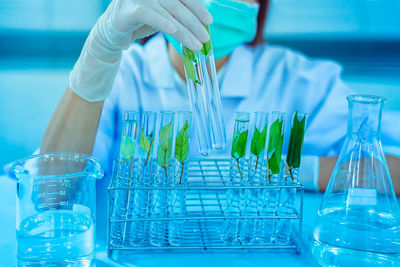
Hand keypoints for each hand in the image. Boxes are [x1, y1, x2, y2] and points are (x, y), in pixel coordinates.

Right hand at [69, 0, 211, 101]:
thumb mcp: (162, 13)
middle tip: (205, 36)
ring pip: (167, 11)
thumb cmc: (140, 21)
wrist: (111, 34)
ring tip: (196, 44)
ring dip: (184, 30)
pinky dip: (164, 23)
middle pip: (177, 3)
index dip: (197, 7)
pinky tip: (175, 32)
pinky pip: (149, 15)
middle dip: (194, 21)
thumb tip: (203, 21)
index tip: (209, 21)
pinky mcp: (126, 10)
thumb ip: (178, 11)